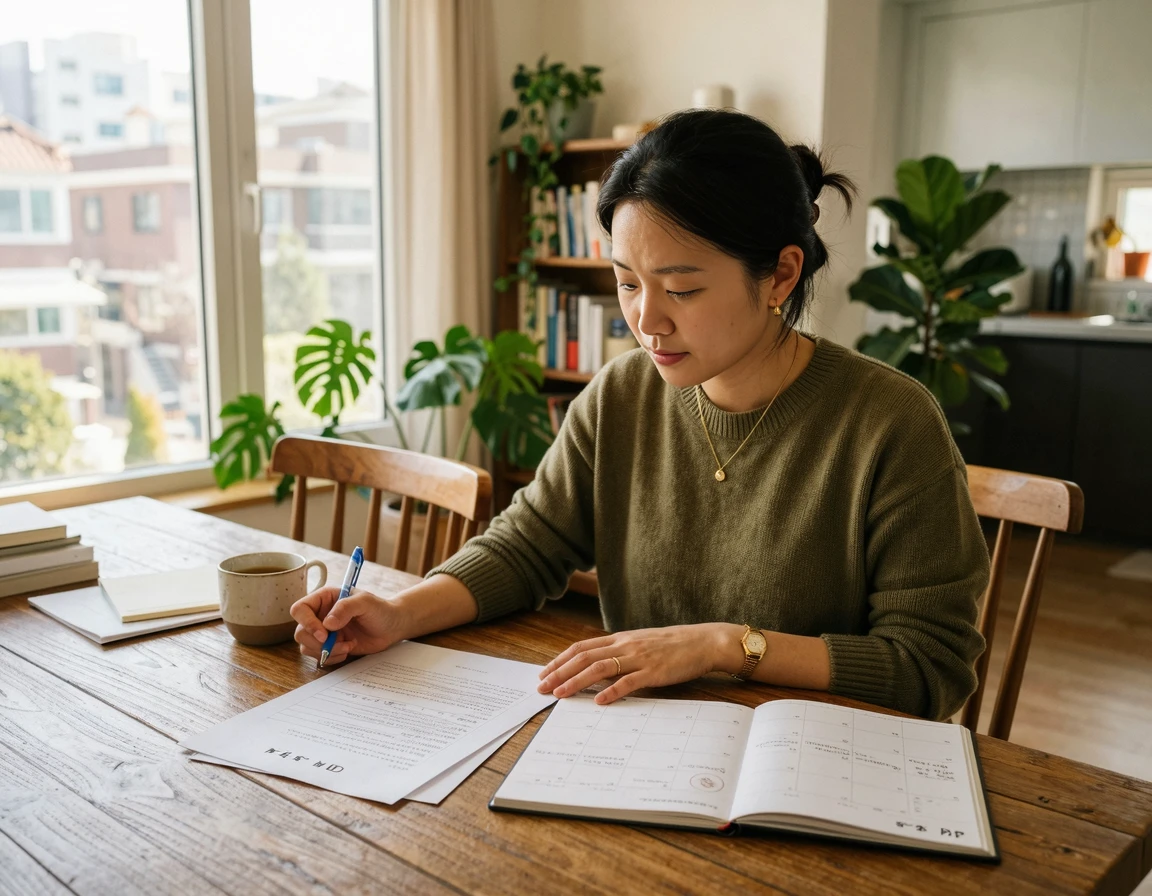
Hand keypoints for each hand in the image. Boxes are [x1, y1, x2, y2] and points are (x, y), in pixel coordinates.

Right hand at [290, 586, 404, 664]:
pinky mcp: (329, 645)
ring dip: (326, 651)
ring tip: (348, 646)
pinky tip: (348, 650)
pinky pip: (318, 656)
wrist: (391, 627)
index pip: (300, 609)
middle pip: (300, 632)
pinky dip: (331, 657)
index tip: (324, 633)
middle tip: (340, 642)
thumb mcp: (366, 603)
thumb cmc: (380, 610)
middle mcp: (320, 614)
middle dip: (318, 642)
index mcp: (325, 598)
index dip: (306, 623)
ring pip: (307, 646)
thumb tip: (327, 624)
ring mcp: (323, 631)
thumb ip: (346, 607)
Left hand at [536, 623, 736, 704]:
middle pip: (584, 657)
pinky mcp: (654, 671)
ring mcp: (639, 658)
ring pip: (600, 668)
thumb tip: (597, 670)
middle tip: (542, 686)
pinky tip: (599, 701)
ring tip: (560, 694)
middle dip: (560, 672)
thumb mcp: (641, 644)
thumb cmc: (673, 645)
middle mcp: (625, 646)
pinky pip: (629, 682)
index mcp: (620, 639)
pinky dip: (612, 691)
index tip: (544, 672)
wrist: (703, 641)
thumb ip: (620, 655)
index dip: (560, 660)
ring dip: (577, 681)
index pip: (582, 648)